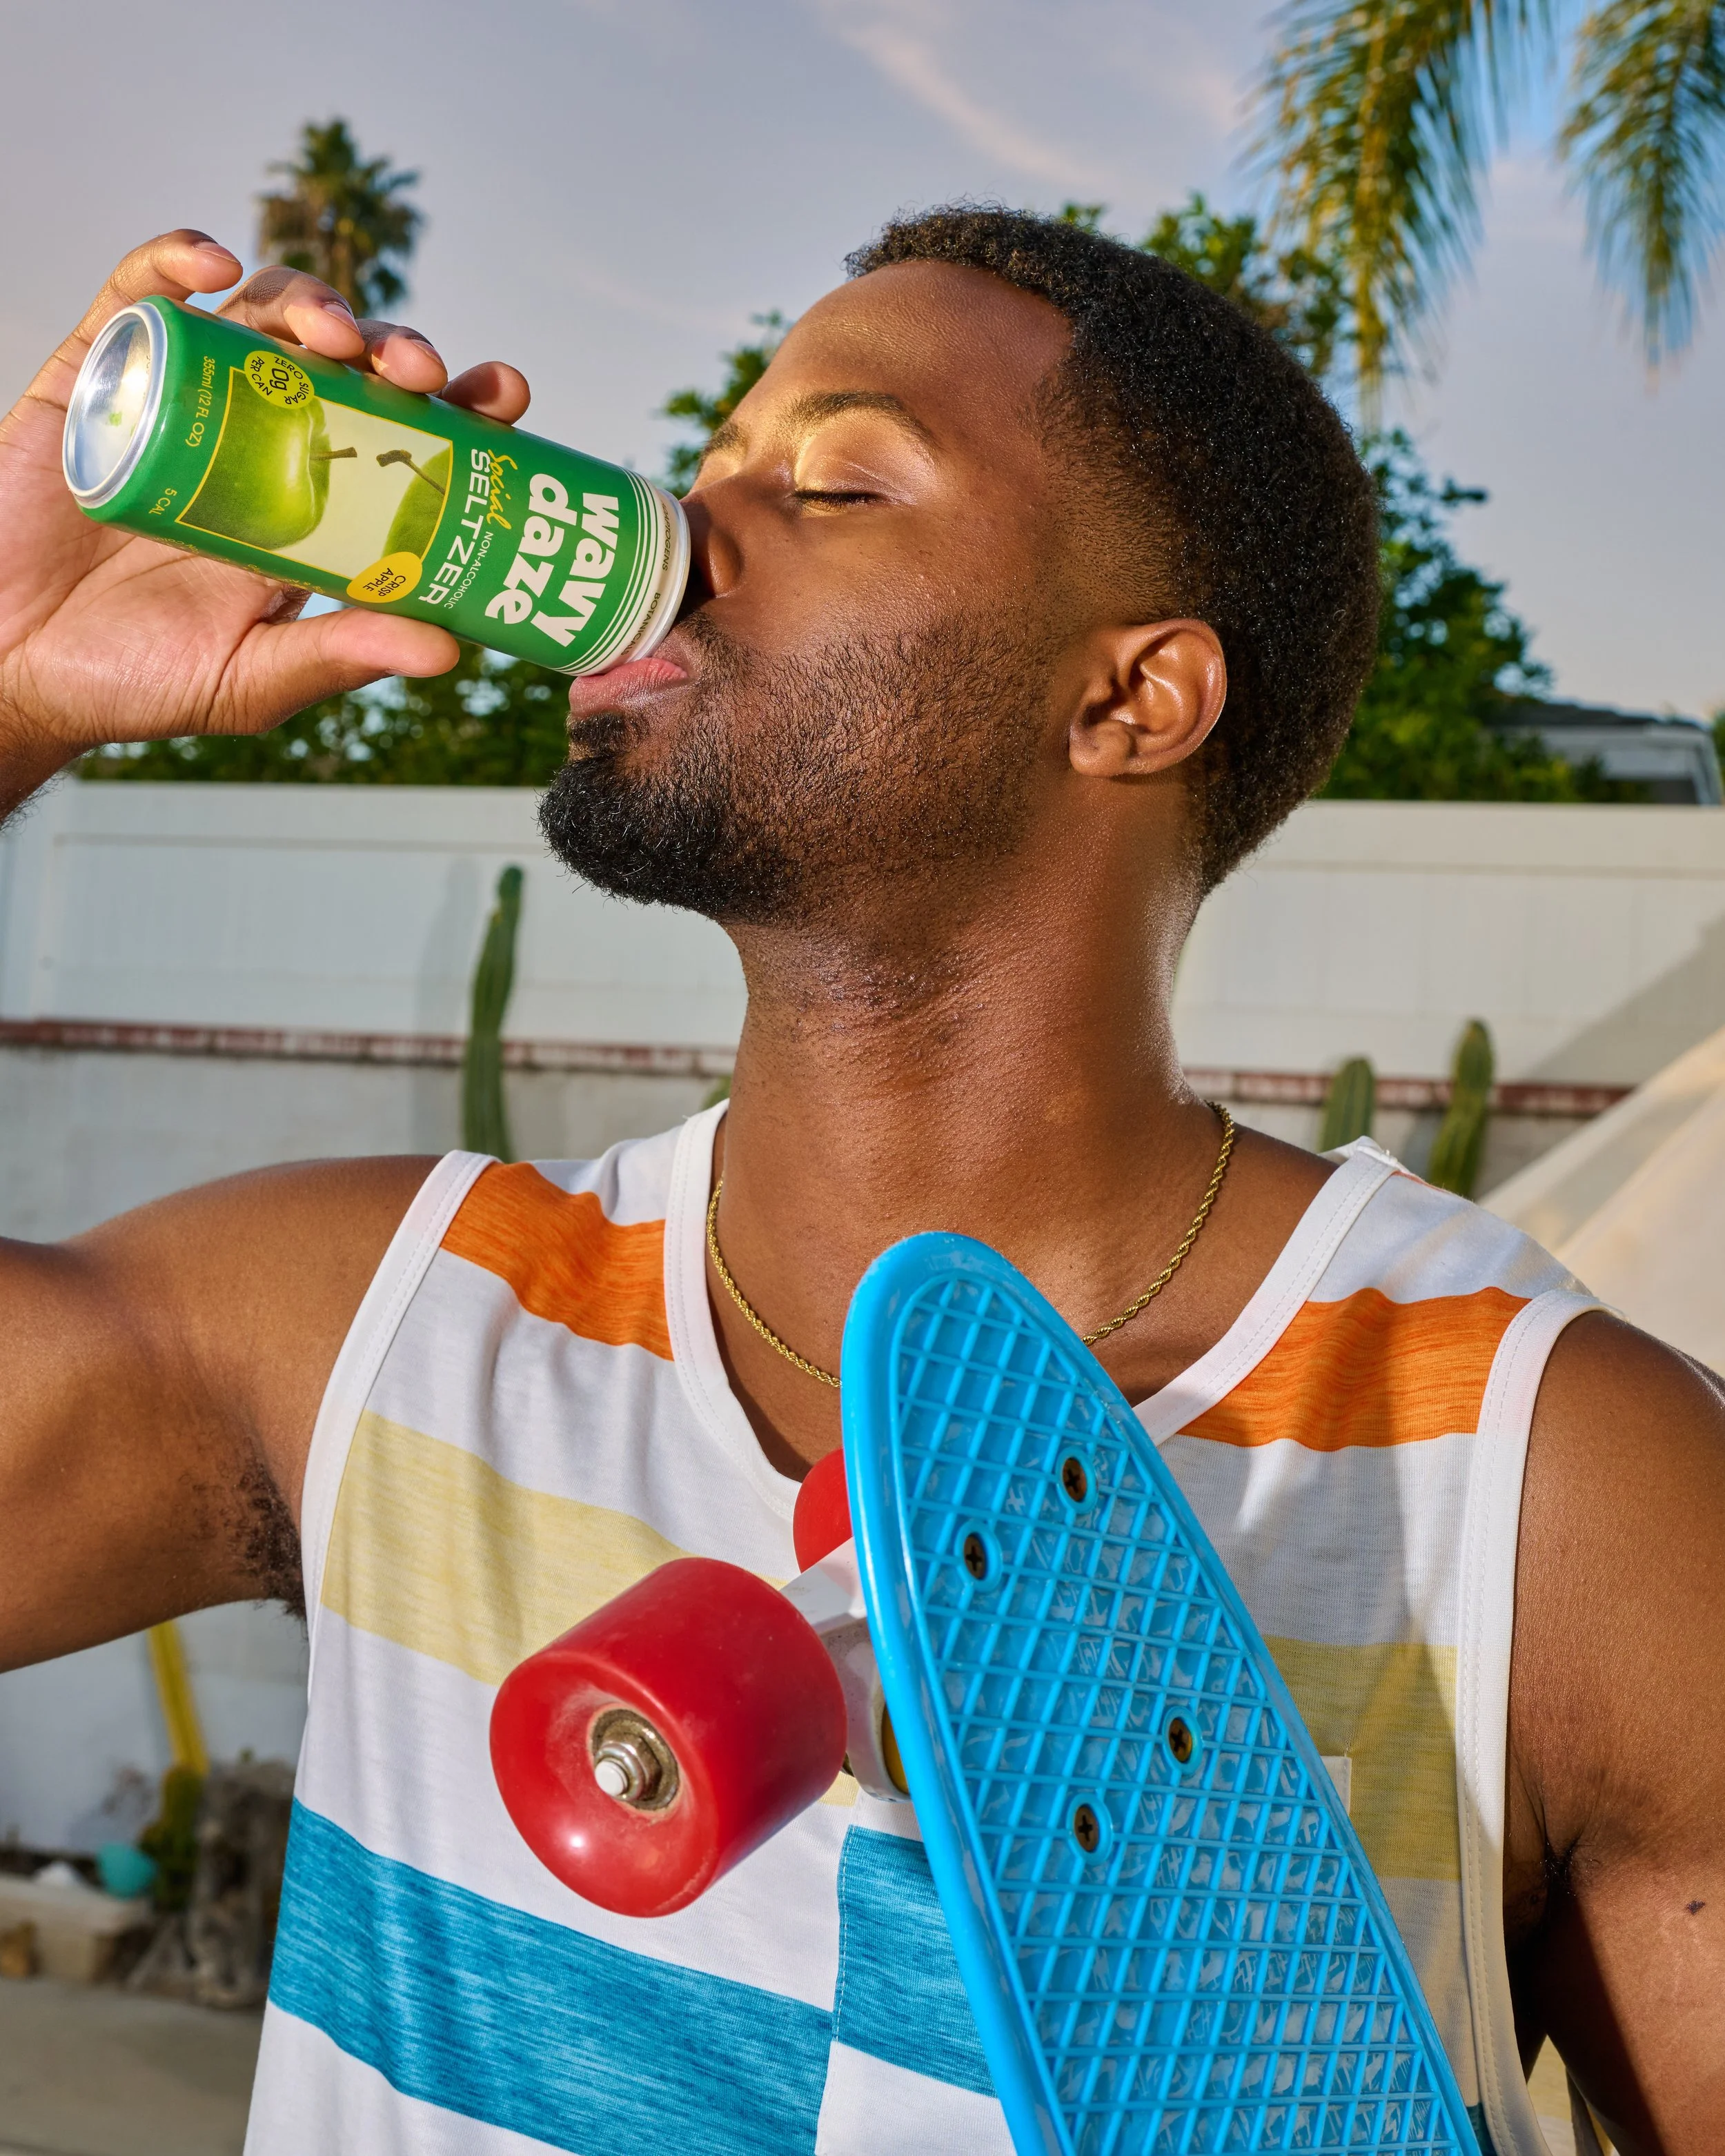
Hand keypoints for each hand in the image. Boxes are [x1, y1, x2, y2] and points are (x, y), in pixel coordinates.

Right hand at [0, 230, 530, 810]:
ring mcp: (184, 398)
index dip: (459, 401)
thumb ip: (341, 654)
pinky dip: (175, 260)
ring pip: (262, 313)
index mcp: (315, 505)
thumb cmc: (137, 681)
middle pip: (349, 361)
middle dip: (393, 348)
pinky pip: (140, 295)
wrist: (13, 666)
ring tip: (331, 332)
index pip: (406, 433)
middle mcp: (262, 439)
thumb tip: (450, 650)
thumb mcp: (254, 678)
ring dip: (308, 301)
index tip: (502, 394)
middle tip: (417, 372)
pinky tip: (212, 265)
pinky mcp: (100, 373)